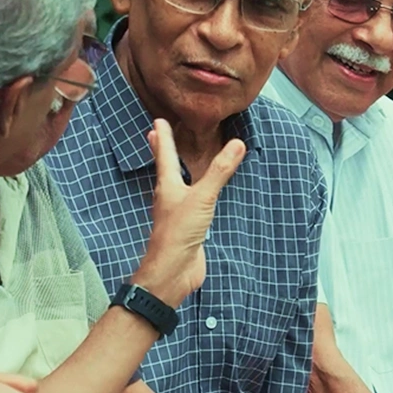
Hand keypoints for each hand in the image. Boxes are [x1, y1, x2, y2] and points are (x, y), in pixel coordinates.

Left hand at [133, 117, 245, 304]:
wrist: (173, 272)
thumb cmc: (177, 235)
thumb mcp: (202, 198)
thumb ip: (219, 172)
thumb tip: (237, 144)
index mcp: (167, 187)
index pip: (165, 156)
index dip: (164, 138)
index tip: (157, 121)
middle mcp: (169, 198)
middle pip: (165, 169)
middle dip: (162, 151)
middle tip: (155, 135)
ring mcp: (177, 213)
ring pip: (176, 185)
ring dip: (175, 170)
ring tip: (176, 160)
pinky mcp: (187, 227)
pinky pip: (191, 202)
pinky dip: (192, 191)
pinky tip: (195, 194)